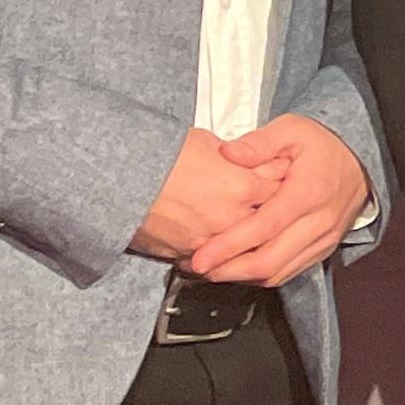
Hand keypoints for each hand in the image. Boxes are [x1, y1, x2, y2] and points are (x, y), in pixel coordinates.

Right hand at [132, 127, 285, 261]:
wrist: (118, 178)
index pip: (280, 190)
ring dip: (246, 244)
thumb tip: (250, 161)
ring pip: (243, 250)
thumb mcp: (205, 142)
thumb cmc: (158, 155)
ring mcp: (212, 241)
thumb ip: (237, 156)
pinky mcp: (189, 256)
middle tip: (271, 213)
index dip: (283, 188)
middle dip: (270, 219)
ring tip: (244, 235)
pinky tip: (217, 249)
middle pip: (267, 225)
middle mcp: (233, 218)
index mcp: (242, 186)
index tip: (286, 187)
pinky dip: (218, 257)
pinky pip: (214, 263)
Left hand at [187, 116, 372, 284]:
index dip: (230, 246)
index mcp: (307, 193)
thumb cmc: (323, 146)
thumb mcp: (291, 129)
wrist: (361, 163)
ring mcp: (322, 240)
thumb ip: (258, 143)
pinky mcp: (323, 250)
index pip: (264, 228)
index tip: (201, 256)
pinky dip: (261, 276)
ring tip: (211, 271)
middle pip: (270, 260)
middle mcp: (318, 222)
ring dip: (242, 277)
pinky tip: (239, 269)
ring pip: (278, 273)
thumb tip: (228, 153)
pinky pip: (289, 272)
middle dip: (229, 270)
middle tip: (197, 267)